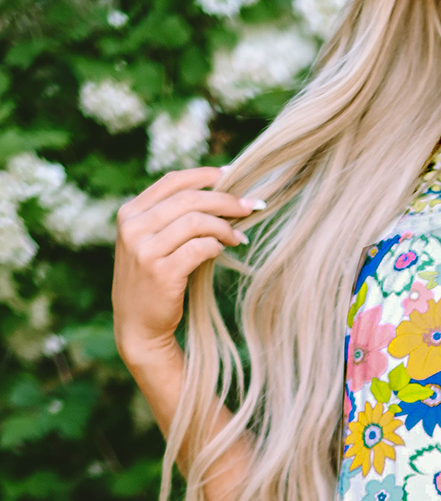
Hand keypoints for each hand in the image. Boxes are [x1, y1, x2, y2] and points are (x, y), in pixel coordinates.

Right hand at [112, 166, 260, 365]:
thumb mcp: (150, 242)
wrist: (138, 326)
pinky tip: (225, 249)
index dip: (205, 175)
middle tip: (251, 206)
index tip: (234, 175)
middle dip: (226, 200)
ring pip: (197, 222)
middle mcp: (133, 228)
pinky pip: (200, 248)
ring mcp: (145, 251)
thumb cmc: (154, 280)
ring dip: (225, 226)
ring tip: (239, 236)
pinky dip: (217, 245)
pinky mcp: (161, 273)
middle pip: (189, 199)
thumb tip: (221, 190)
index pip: (172, 181)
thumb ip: (170, 217)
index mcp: (130, 213)